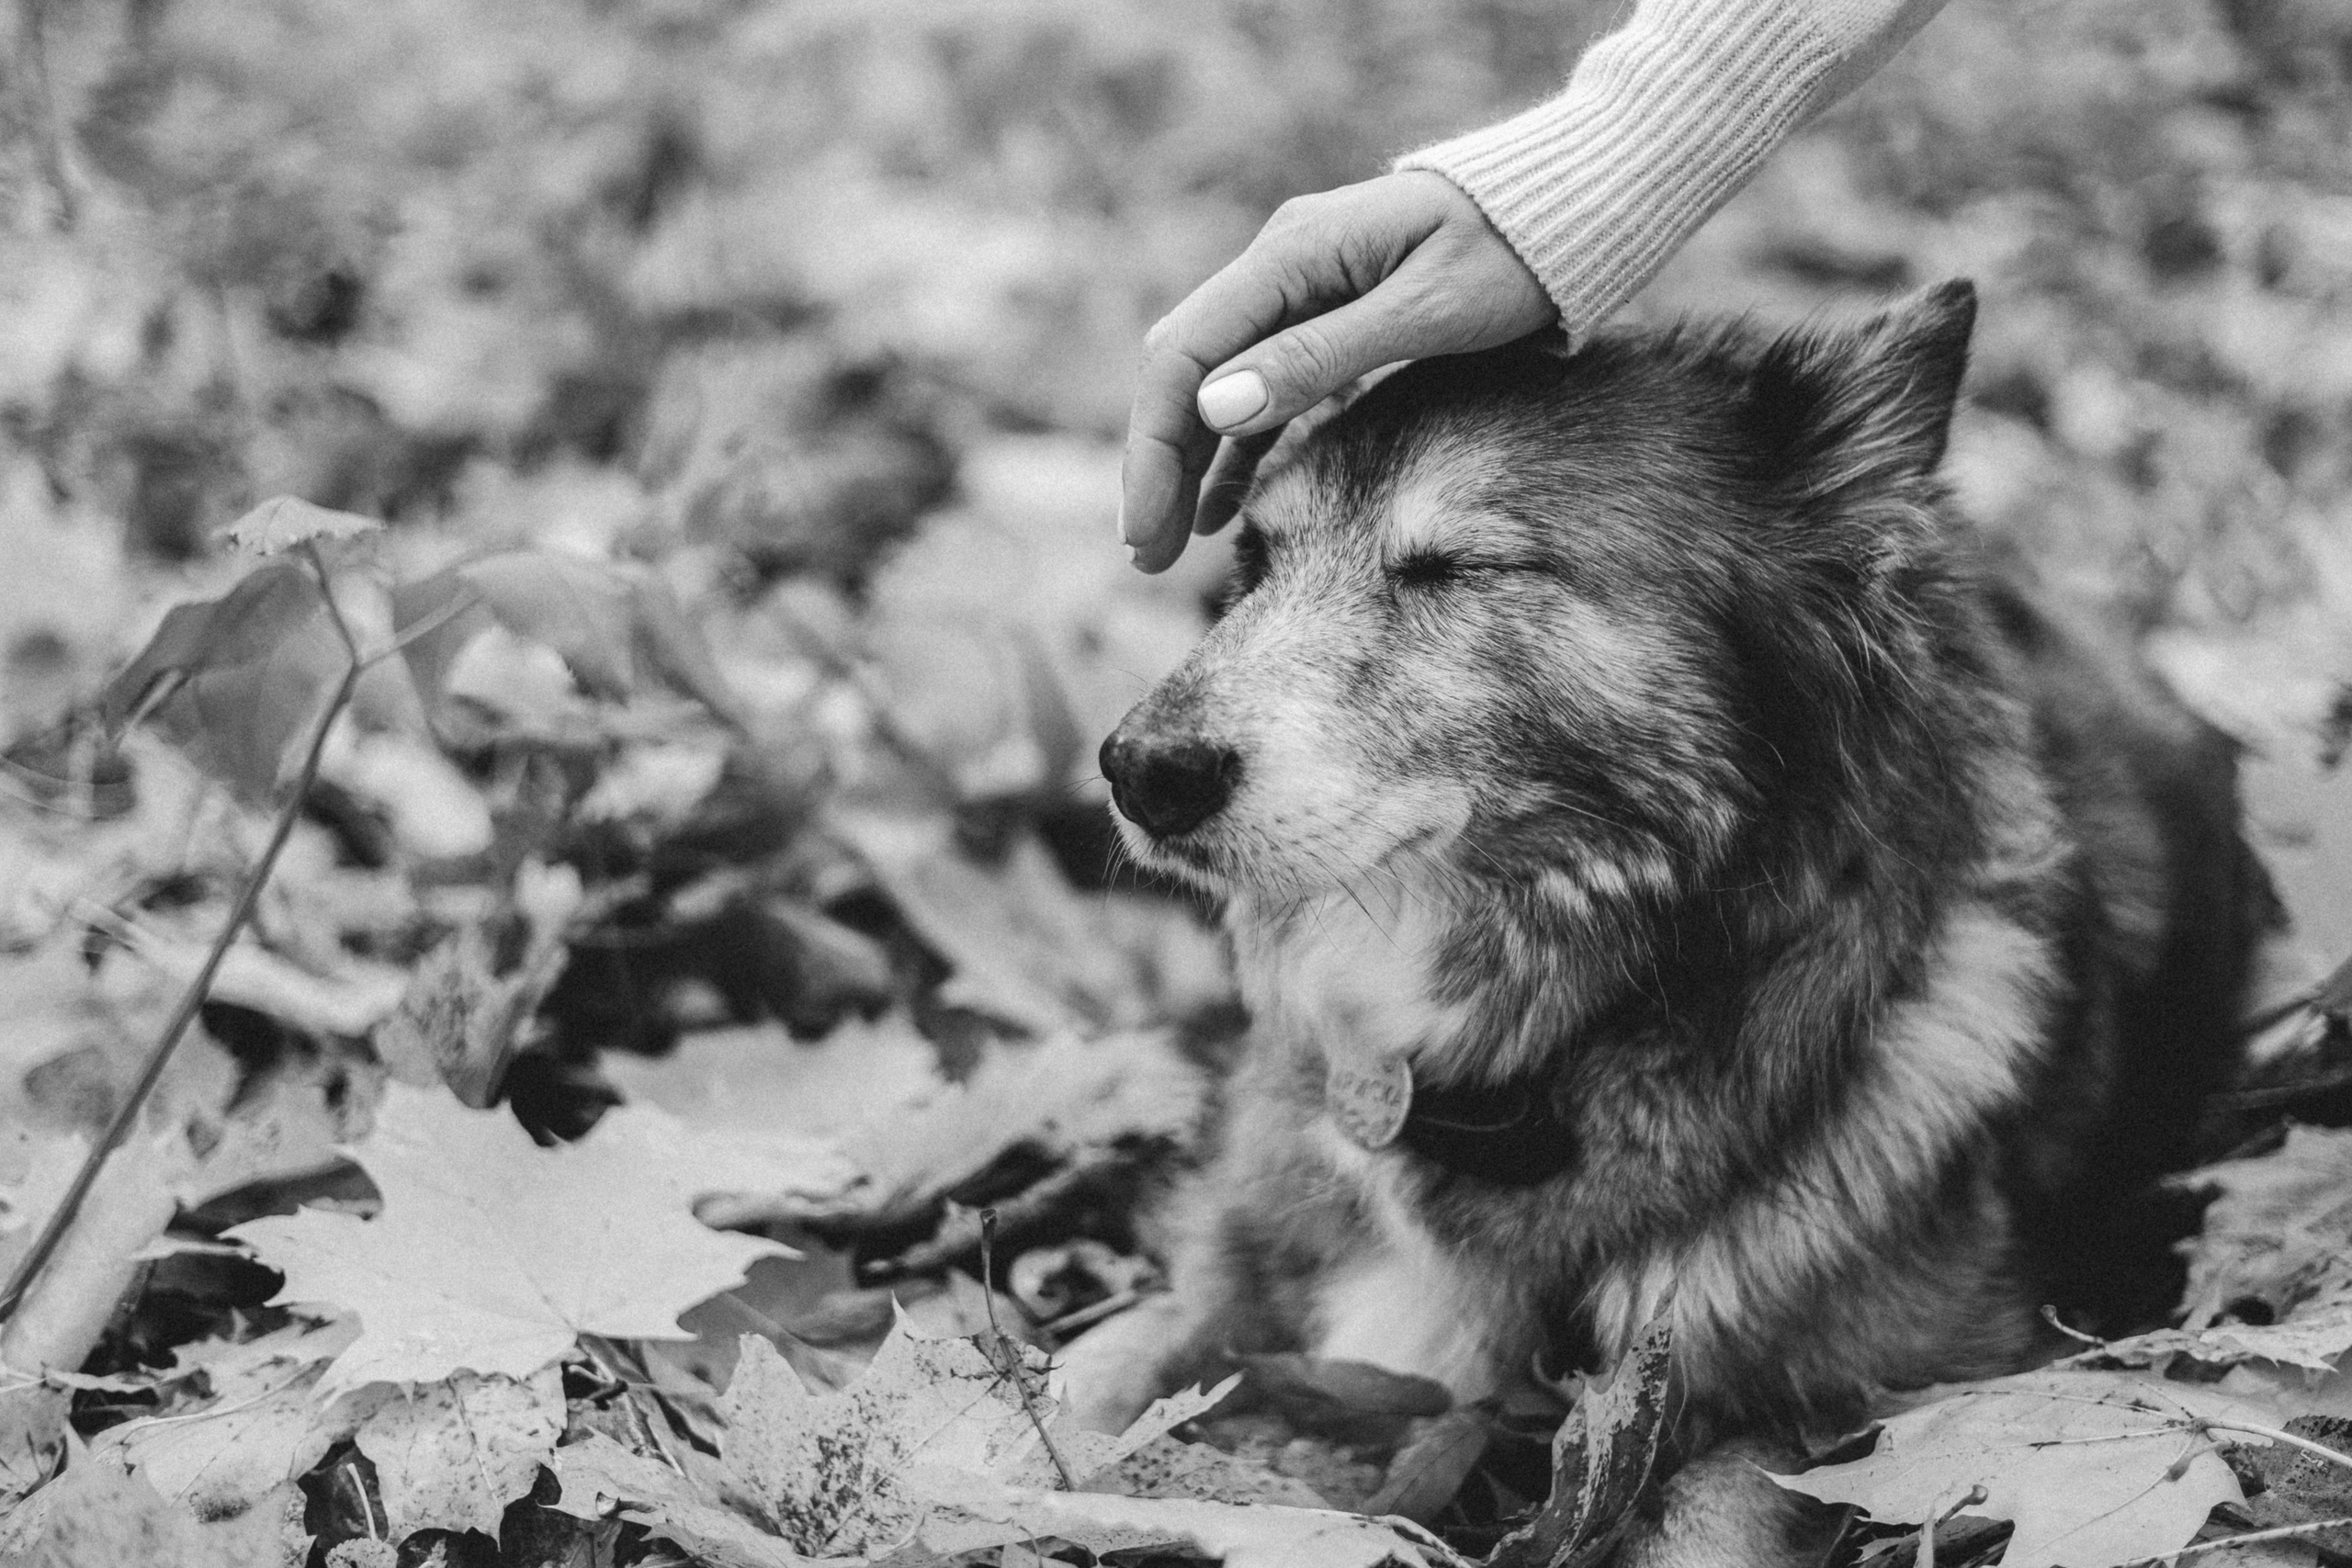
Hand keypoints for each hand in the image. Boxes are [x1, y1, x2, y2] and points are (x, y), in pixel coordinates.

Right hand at [1118, 170, 1554, 572]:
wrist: (1566, 208)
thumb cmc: (1510, 253)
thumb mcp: (1424, 312)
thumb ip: (1320, 357)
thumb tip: (1216, 409)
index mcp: (1289, 255)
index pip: (1182, 356)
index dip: (1153, 448)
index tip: (1145, 528)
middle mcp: (1277, 267)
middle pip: (1182, 375)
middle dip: (1156, 467)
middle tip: (1145, 557)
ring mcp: (1298, 291)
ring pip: (1213, 387)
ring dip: (1186, 466)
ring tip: (1169, 550)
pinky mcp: (1325, 317)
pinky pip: (1259, 390)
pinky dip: (1235, 450)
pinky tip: (1221, 511)